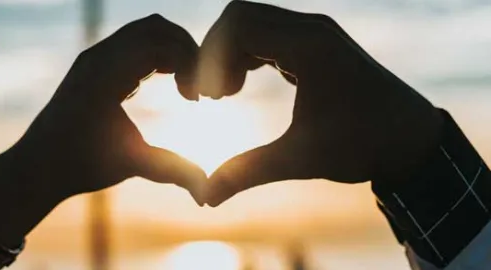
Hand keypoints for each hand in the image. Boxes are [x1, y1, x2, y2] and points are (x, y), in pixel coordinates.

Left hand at [16, 14, 204, 197]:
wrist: (38, 166)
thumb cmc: (81, 166)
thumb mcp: (130, 166)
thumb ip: (172, 171)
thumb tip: (206, 192)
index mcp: (106, 75)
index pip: (161, 44)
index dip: (190, 65)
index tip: (197, 99)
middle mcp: (98, 57)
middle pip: (157, 28)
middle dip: (187, 51)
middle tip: (198, 86)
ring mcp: (95, 57)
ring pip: (146, 31)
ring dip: (173, 50)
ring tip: (186, 85)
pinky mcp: (96, 63)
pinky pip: (134, 42)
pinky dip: (158, 54)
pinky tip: (167, 82)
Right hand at [199, 1, 443, 205]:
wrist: (411, 139)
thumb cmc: (362, 146)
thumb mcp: (301, 158)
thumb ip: (248, 172)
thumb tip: (206, 198)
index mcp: (308, 48)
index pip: (238, 25)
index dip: (211, 58)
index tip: (209, 98)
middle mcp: (312, 30)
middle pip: (240, 17)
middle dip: (216, 53)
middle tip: (213, 96)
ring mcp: (316, 33)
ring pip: (253, 22)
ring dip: (231, 53)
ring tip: (226, 94)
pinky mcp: (318, 43)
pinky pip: (269, 33)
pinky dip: (248, 54)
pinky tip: (243, 85)